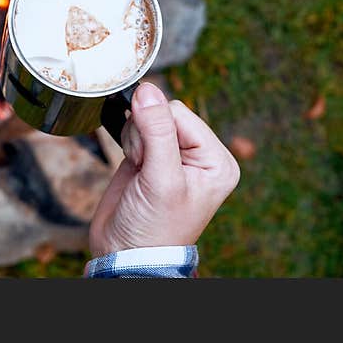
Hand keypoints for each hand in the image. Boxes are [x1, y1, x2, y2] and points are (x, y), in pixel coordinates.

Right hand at [89, 82, 239, 255]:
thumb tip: (147, 89)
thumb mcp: (162, 180)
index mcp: (216, 160)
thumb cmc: (154, 228)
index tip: (150, 160)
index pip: (181, 113)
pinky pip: (135, 127)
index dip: (158, 128)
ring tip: (138, 169)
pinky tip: (132, 164)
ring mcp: (172, 154)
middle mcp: (198, 155)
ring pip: (146, 117)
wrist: (126, 253)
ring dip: (134, 139)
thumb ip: (157, 132)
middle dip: (145, 134)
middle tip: (144, 166)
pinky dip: (127, 140)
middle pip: (163, 112)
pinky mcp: (149, 155)